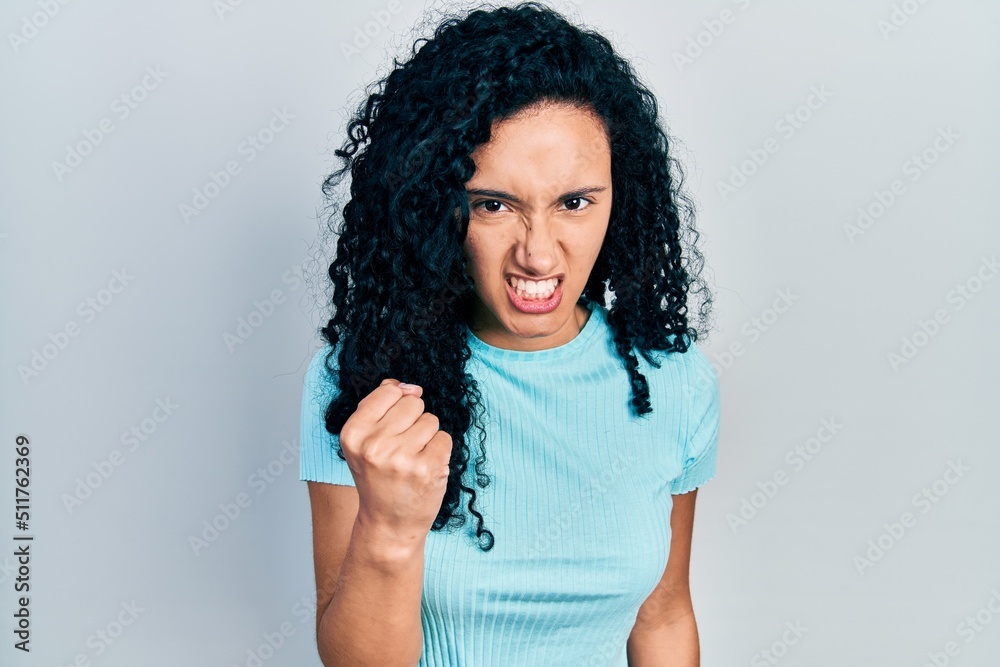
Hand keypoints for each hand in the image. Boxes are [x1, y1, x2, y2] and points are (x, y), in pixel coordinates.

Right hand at [339, 379, 452, 544]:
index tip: (390, 429)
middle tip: (402, 450)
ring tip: (412, 461)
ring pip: (431, 420)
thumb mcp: (366, 441)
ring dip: (427, 438)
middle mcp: (374, 445)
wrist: (388, 523)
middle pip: (413, 403)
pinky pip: (444, 438)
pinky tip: (425, 470)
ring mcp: (402, 458)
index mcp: (353, 434)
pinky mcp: (427, 469)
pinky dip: (439, 451)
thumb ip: (380, 406)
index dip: (396, 406)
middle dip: (413, 422)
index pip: (388, 391)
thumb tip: (407, 386)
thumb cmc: (379, 478)